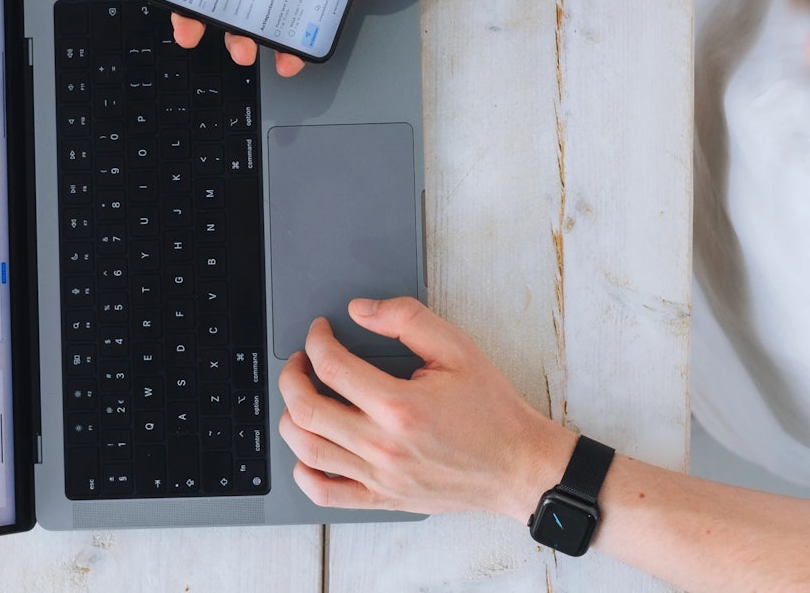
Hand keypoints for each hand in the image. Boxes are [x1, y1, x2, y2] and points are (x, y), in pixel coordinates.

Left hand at [277, 297, 575, 518]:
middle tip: (300, 361)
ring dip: (291, 418)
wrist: (518, 465)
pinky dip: (303, 473)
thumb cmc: (492, 411)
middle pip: (307, 410)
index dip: (317, 340)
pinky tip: (308, 451)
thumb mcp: (458, 349)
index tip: (320, 332)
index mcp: (400, 406)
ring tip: (301, 398)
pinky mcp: (384, 498)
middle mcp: (383, 445)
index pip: (332, 367)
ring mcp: (380, 477)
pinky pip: (325, 494)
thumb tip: (360, 311)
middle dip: (291, 376)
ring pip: (307, 451)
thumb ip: (406, 320)